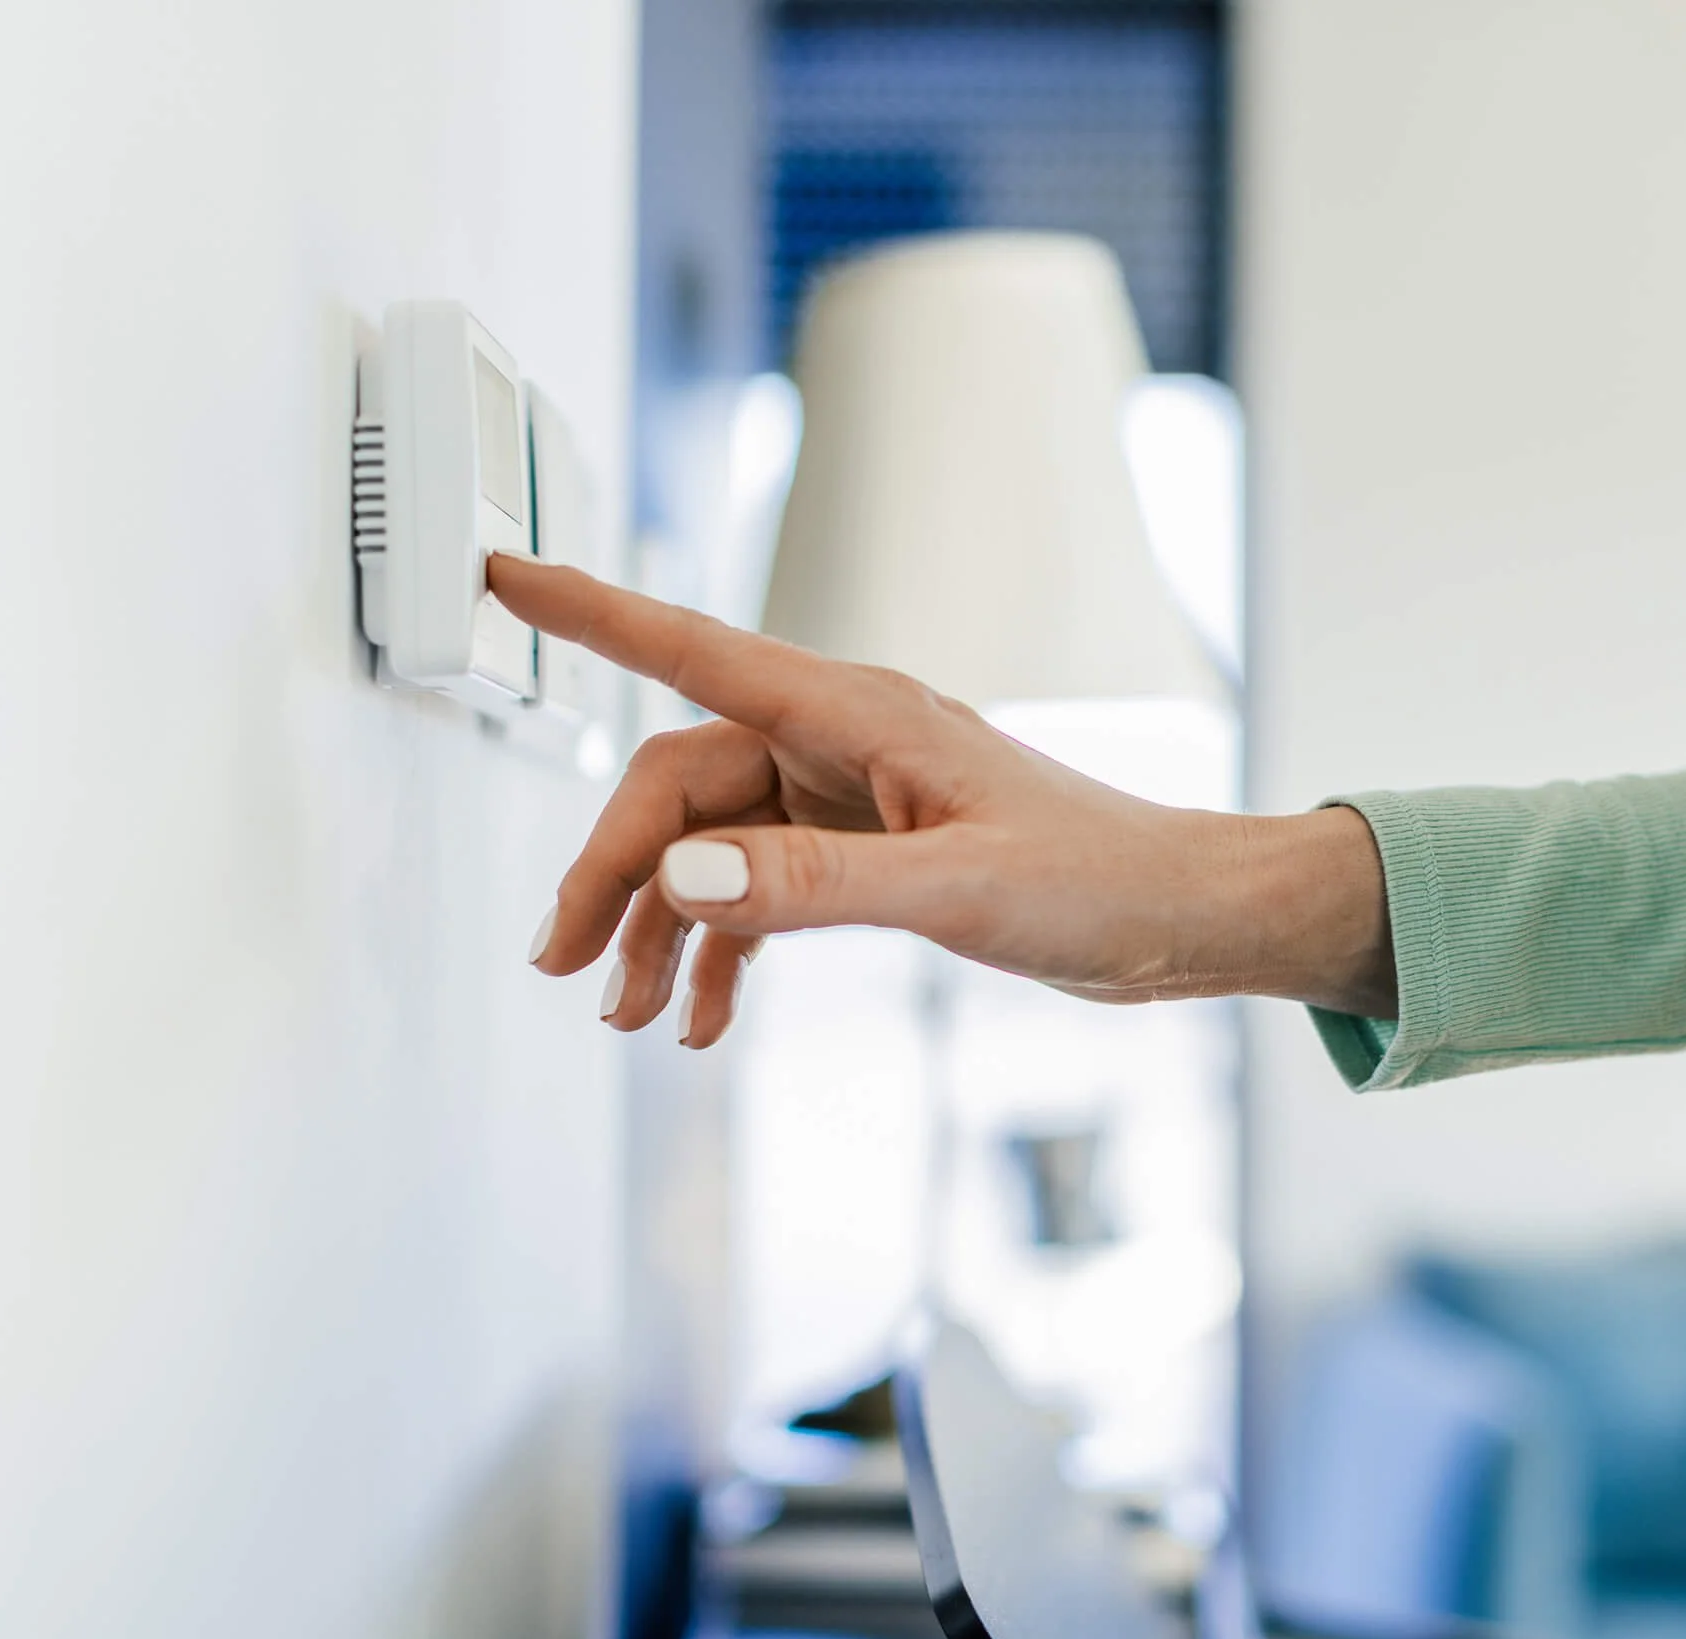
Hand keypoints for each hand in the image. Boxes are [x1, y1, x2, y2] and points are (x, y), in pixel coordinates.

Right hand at [488, 554, 1395, 1046]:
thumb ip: (817, 886)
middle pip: (679, 781)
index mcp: (858, 715)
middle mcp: (842, 743)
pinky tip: (706, 1017)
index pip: (692, 650)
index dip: (590, 613)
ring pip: (712, 846)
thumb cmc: (1101, 882)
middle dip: (613, 870)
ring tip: (629, 1015)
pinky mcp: (872, 852)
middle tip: (565, 964)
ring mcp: (853, 798)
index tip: (504, 575)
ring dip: (662, 926)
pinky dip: (726, 950)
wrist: (1181, 915)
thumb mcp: (959, 890)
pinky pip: (763, 889)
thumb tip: (681, 876)